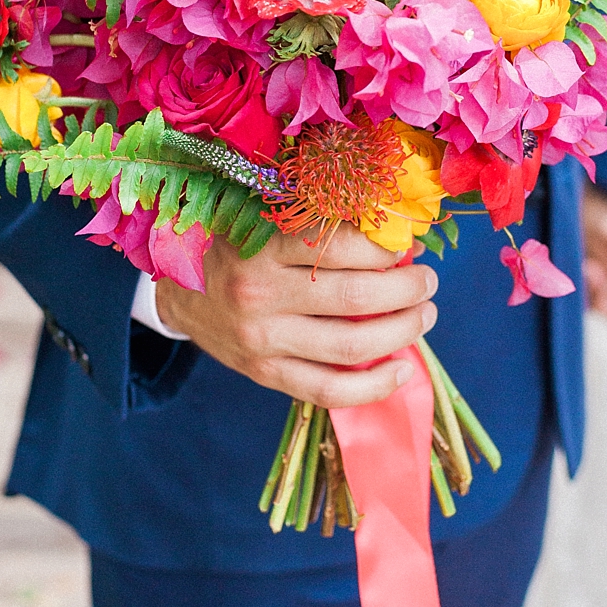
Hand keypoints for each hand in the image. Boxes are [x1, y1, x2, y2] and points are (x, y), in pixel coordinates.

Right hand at [155, 226, 437, 406]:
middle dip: (407, 290)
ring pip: (351, 345)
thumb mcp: (263, 217)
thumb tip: (394, 235)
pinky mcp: (263, 373)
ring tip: (425, 316)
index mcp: (261, 243)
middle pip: (357, 297)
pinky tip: (402, 370)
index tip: (410, 244)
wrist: (178, 290)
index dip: (388, 247)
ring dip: (402, 331)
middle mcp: (260, 293)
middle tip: (428, 281)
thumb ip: (317, 223)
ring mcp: (262, 339)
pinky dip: (373, 385)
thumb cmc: (234, 243)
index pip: (342, 245)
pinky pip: (327, 390)